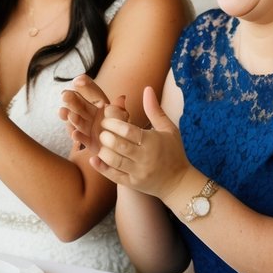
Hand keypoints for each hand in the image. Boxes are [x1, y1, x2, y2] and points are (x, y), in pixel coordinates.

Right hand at [59, 75, 126, 154]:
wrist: (123, 147)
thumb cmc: (123, 128)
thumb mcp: (122, 117)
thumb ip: (119, 109)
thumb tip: (122, 97)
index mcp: (99, 103)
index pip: (91, 90)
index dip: (85, 84)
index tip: (78, 81)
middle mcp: (90, 114)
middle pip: (80, 104)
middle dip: (71, 100)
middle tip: (64, 95)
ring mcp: (87, 127)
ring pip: (78, 120)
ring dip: (72, 117)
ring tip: (67, 114)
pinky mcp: (88, 141)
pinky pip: (82, 138)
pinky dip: (78, 137)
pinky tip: (74, 134)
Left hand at [91, 84, 190, 198]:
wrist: (179, 183)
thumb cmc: (174, 152)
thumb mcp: (168, 129)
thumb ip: (155, 110)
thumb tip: (147, 88)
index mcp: (152, 142)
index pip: (128, 131)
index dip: (114, 123)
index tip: (106, 119)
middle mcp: (144, 158)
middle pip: (118, 145)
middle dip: (106, 136)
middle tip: (101, 130)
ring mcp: (138, 173)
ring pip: (114, 161)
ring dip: (102, 151)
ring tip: (100, 142)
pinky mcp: (132, 184)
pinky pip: (114, 176)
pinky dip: (101, 168)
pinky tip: (93, 159)